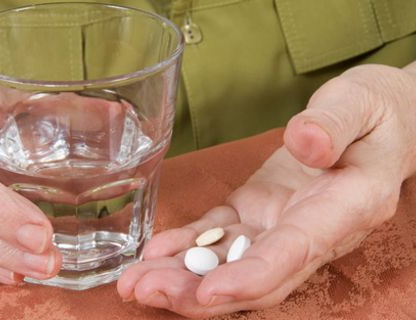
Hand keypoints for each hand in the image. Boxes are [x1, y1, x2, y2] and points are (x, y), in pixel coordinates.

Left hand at [117, 63, 415, 317]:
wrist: (373, 120)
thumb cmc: (373, 110)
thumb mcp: (360, 103)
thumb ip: (333, 123)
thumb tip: (305, 143)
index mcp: (345, 208)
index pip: (295, 253)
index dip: (251, 278)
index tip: (208, 293)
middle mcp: (311, 230)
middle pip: (254, 277)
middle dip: (198, 292)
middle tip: (144, 291)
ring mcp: (279, 224)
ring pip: (229, 263)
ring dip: (181, 277)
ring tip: (133, 283)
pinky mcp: (257, 210)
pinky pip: (219, 234)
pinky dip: (185, 246)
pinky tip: (154, 253)